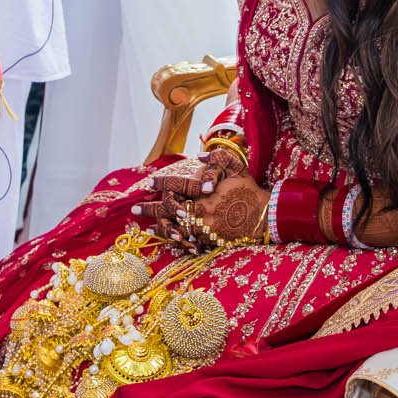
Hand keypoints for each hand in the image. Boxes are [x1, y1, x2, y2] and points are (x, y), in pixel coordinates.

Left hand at [137, 155, 266, 252]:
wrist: (263, 216)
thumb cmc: (248, 190)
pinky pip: (188, 242)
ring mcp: (205, 229)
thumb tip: (198, 155)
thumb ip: (217, 159)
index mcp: (205, 193)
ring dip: (159, 227)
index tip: (148, 183)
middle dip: (150, 209)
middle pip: (169, 211)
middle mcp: (202, 212)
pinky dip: (176, 240)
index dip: (161, 183)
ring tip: (145, 227)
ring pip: (176, 229)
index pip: (177, 186)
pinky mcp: (210, 241)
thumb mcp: (237, 168)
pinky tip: (166, 239)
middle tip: (134, 210)